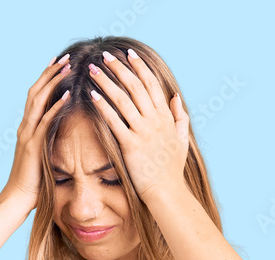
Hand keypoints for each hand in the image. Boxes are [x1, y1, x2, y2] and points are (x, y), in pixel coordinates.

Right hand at [0, 54, 72, 210]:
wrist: (17, 199)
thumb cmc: (34, 183)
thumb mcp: (42, 158)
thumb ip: (49, 144)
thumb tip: (63, 137)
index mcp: (27, 129)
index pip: (36, 97)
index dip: (46, 79)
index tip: (58, 63)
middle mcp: (25, 127)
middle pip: (36, 92)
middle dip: (50, 73)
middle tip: (65, 57)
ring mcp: (27, 135)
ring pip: (39, 101)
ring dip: (54, 82)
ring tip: (68, 67)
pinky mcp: (33, 146)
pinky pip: (46, 122)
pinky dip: (56, 107)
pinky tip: (68, 95)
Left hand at [87, 49, 189, 202]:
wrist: (166, 191)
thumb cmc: (172, 168)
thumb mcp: (182, 139)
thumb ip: (180, 116)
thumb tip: (175, 96)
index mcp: (166, 117)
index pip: (152, 84)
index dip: (140, 67)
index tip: (129, 54)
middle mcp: (155, 121)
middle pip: (135, 87)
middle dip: (119, 68)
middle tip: (105, 55)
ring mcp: (143, 132)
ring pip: (123, 100)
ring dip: (107, 82)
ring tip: (93, 69)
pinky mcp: (130, 145)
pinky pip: (114, 121)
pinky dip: (103, 106)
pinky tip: (92, 95)